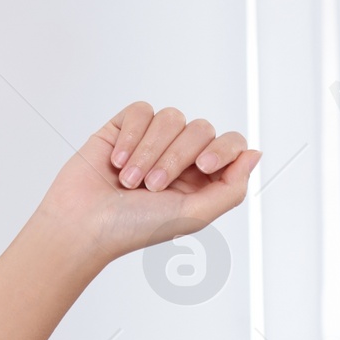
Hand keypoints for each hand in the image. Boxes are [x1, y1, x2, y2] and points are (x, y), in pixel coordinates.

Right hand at [34, 103, 259, 265]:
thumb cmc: (135, 228)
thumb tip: (254, 154)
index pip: (229, 145)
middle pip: (200, 129)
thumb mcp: (194, 216)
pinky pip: (142, 111)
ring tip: (131, 181)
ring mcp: (153, 140)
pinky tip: (117, 161)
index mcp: (202, 181)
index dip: (222, 149)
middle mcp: (180, 158)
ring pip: (171, 118)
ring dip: (149, 151)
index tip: (204, 167)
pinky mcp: (125, 127)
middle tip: (153, 187)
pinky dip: (131, 136)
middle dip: (176, 157)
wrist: (85, 223)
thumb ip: (231, 189)